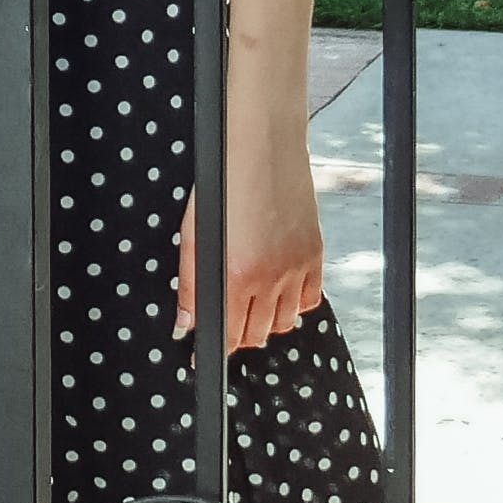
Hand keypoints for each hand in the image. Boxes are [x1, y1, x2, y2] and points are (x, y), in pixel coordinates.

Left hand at [174, 140, 328, 351]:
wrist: (264, 146)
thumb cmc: (224, 182)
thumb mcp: (195, 233)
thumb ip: (192, 285)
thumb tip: (187, 323)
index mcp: (237, 275)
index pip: (230, 336)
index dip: (216, 350)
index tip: (207, 356)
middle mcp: (272, 278)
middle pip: (258, 335)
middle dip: (239, 334)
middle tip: (228, 319)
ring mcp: (297, 267)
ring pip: (285, 323)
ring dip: (267, 321)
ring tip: (252, 303)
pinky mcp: (315, 254)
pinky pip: (311, 299)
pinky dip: (295, 303)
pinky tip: (280, 290)